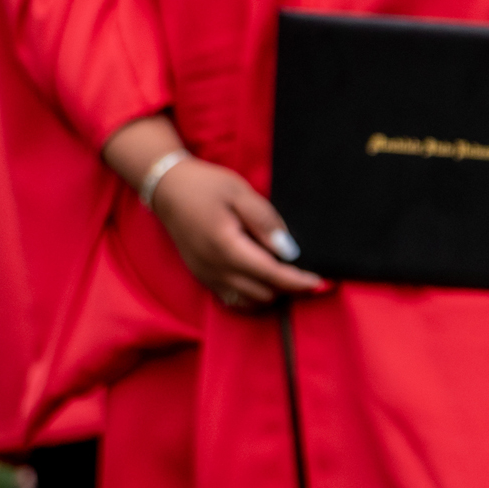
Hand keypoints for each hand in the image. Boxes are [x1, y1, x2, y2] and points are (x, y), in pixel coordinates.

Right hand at [148, 158, 322, 308]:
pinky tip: (262, 278)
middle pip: (263, 293)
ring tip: (286, 273)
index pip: (271, 274)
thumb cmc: (207, 186)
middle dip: (288, 287)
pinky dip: (253, 295)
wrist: (168, 190)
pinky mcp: (203, 278)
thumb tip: (289, 250)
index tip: (320, 282)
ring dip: (271, 292)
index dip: (298, 281)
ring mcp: (207, 277)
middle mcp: (216, 269)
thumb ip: (265, 222)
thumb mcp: (240, 193)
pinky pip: (234, 299)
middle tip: (306, 271)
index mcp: (227, 247)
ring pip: (249, 301)